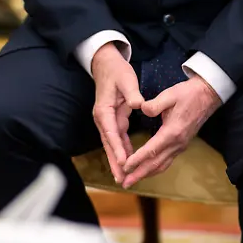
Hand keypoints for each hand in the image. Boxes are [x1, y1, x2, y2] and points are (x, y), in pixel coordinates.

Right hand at [91, 43, 143, 185]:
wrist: (106, 64)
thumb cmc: (116, 71)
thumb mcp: (126, 80)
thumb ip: (132, 93)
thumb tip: (139, 104)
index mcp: (104, 110)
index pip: (112, 133)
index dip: (118, 149)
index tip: (124, 163)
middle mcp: (103, 118)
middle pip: (109, 144)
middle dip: (115, 162)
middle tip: (122, 179)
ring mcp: (107, 120)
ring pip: (113, 144)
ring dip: (118, 160)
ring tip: (124, 177)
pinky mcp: (113, 120)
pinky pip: (118, 138)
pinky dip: (122, 150)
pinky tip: (128, 162)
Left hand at [121, 76, 220, 188]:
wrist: (208, 96)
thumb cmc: (188, 94)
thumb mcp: (170, 95)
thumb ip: (154, 104)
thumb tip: (142, 109)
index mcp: (172, 132)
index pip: (151, 150)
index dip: (137, 160)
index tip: (125, 167)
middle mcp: (177, 143)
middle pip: (156, 164)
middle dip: (139, 174)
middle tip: (124, 183)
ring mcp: (180, 145)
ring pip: (162, 165)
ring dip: (146, 174)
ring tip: (132, 181)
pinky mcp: (181, 145)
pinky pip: (166, 161)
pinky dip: (155, 168)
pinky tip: (146, 170)